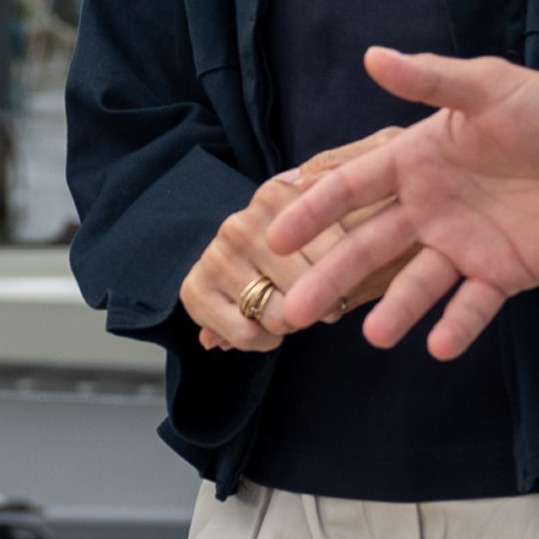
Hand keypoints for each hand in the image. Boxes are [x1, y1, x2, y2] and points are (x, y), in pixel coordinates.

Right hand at [176, 134, 406, 351]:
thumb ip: (339, 229)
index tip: (343, 286)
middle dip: (316, 306)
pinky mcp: (193, 289)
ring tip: (284, 313)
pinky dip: (262, 342)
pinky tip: (262, 329)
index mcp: (275, 196)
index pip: (334, 250)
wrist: (234, 257)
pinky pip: (246, 334)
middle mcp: (241, 222)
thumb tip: (324, 212)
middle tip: (309, 304)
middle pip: (307, 288)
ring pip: (277, 315)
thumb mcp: (323, 230)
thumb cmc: (293, 248)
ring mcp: (216, 255)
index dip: (345, 278)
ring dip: (288, 326)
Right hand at [266, 48, 538, 358]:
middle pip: (369, 246)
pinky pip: (473, 305)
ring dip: (394, 309)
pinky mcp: (503, 273)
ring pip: (416, 284)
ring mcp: (463, 244)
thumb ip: (432, 80)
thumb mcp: (488, 87)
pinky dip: (458, 325)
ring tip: (374, 336)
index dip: (313, 211)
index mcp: (417, 162)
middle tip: (294, 311)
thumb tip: (373, 56)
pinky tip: (440, 345)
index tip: (276, 236)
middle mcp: (430, 208)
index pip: (352, 189)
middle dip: (332, 276)